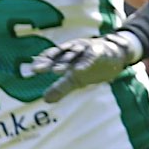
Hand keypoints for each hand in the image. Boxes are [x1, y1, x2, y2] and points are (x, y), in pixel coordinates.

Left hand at [28, 31, 142, 102]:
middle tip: (38, 69)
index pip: (51, 57)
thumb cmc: (90, 66)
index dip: (42, 62)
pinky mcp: (100, 51)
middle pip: (60, 55)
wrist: (116, 55)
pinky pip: (92, 56)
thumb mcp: (75, 79)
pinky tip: (78, 70)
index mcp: (65, 55)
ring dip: (65, 61)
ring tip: (56, 71)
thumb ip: (61, 87)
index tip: (33, 70)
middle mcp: (73, 50)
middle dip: (49, 62)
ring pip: (74, 54)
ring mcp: (86, 49)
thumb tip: (46, 100)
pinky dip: (85, 62)